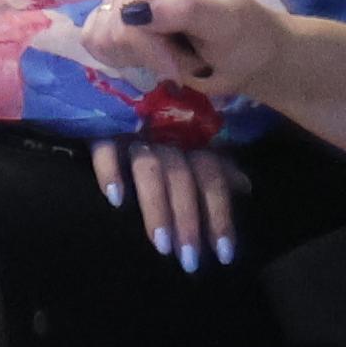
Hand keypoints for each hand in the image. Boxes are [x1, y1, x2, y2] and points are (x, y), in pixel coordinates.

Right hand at [75, 0, 306, 109]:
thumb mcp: (228, 24)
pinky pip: (92, 38)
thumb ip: (187, 11)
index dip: (152, 52)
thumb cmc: (245, 38)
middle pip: (112, 28)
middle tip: (182, 61)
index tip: (182, 69)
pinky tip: (149, 53)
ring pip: (100, 36)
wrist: (247, 52)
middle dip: (148, 56)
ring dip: (136, 57)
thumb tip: (133, 12)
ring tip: (169, 55)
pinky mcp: (114, 7)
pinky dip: (119, 55)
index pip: (130, 16)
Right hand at [101, 132, 242, 271]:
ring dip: (156, 208)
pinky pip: (105, 147)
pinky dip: (110, 171)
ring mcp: (133, 129)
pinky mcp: (101, 127)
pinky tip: (115, 198)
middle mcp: (167, 133)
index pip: (212, 178)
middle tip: (190, 261)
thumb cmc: (162, 124)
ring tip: (161, 246)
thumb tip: (244, 185)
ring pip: (149, 169)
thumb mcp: (195, 142)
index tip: (224, 255)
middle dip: (188, 221)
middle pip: (182, 178)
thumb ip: (216, 165)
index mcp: (193, 138)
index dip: (219, 215)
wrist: (116, 85)